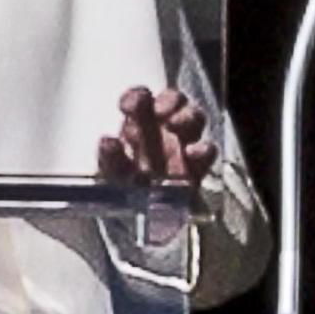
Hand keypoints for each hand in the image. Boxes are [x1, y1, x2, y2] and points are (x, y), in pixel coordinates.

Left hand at [97, 86, 217, 187]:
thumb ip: (110, 158)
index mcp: (138, 122)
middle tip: (160, 112)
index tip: (127, 106)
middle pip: (174, 100)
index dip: (136, 96)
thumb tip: (107, 141)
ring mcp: (183, 145)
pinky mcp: (197, 167)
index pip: (140, 98)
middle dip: (168, 100)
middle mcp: (163, 128)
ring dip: (186, 117)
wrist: (138, 217)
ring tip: (174, 126)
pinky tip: (192, 153)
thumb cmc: (123, 186)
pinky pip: (207, 151)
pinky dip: (202, 149)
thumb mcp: (110, 172)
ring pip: (194, 117)